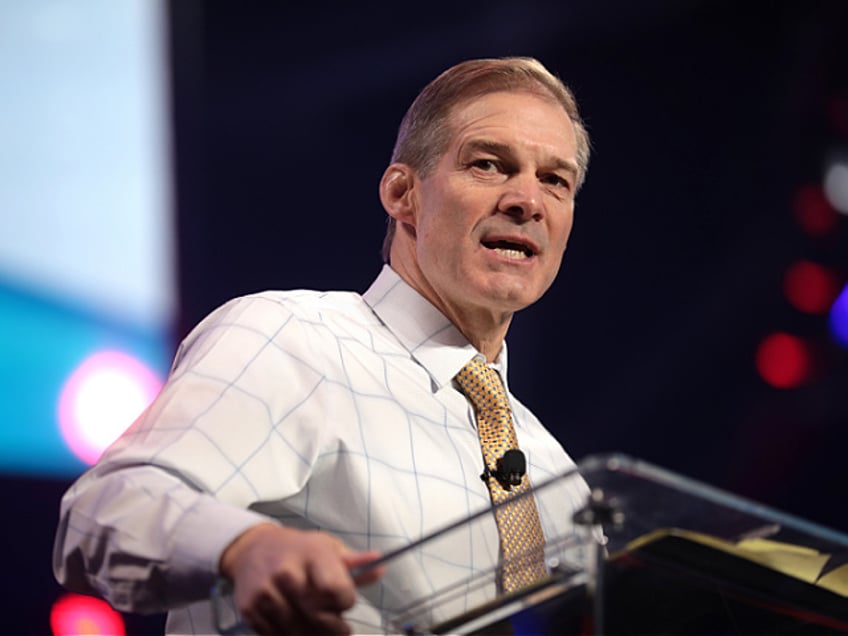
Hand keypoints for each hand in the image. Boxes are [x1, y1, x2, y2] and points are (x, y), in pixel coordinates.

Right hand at [219, 523, 383, 634]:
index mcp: (311, 553)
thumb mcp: (326, 547)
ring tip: (320, 627)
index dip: (346, 602)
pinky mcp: (250, 608)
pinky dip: (290, 635)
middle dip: (334, 627)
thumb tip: (380, 566)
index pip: (337, 590)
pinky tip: (298, 627)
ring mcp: (265, 591)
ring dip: (314, 634)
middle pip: (318, 616)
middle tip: (342, 630)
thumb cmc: (298, 549)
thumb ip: (354, 562)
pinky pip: (277, 635)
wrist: (253, 549)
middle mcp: (286, 571)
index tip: (345, 602)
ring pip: (298, 631)